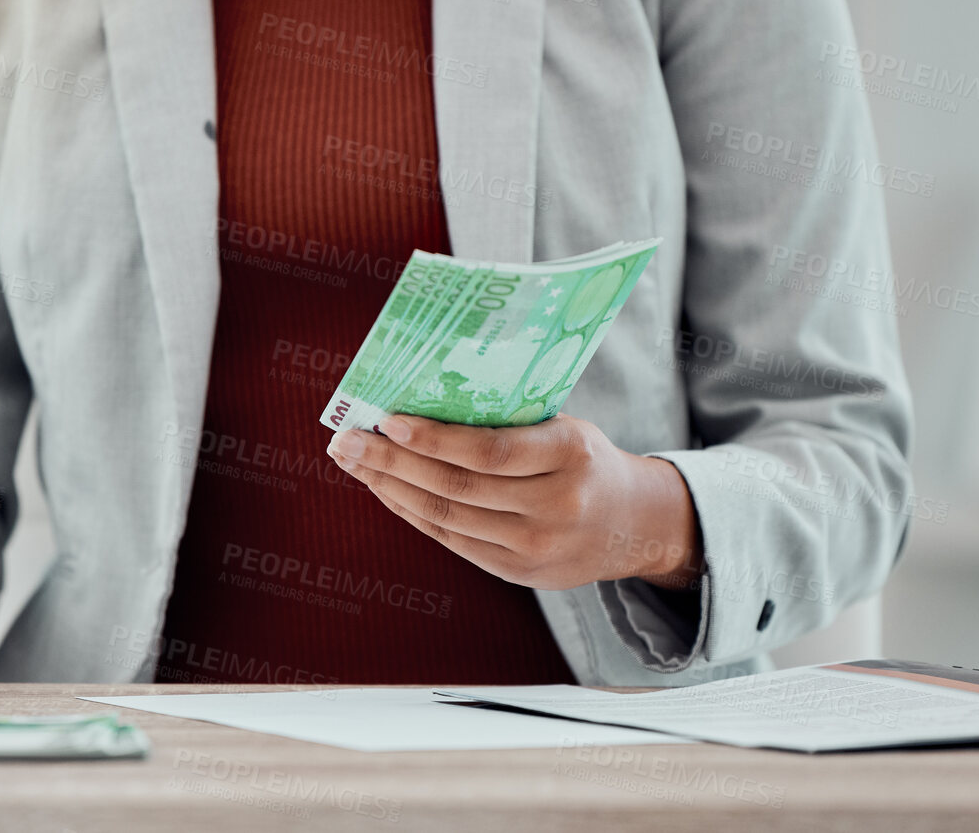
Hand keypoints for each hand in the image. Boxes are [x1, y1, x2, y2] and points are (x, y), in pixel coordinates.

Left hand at [327, 413, 702, 590]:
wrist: (633, 525)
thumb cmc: (584, 459)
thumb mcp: (565, 428)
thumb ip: (507, 422)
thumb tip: (421, 404)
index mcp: (571, 455)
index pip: (491, 451)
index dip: (435, 438)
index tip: (388, 419)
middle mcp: (555, 507)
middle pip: (458, 486)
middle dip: (392, 462)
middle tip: (346, 439)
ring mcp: (536, 548)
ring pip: (447, 517)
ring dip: (390, 488)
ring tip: (353, 461)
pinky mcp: (518, 573)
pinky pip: (451, 539)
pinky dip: (411, 512)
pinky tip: (385, 489)